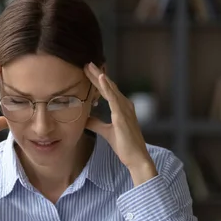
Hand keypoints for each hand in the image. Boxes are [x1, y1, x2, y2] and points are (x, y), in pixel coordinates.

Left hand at [84, 62, 156, 184]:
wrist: (135, 157)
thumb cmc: (124, 145)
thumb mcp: (106, 132)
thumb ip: (96, 123)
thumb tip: (85, 118)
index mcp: (121, 108)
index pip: (107, 91)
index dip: (96, 81)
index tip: (87, 71)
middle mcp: (124, 105)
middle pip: (108, 86)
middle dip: (96, 74)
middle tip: (86, 62)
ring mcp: (124, 109)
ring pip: (110, 89)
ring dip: (99, 76)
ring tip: (89, 65)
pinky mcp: (122, 115)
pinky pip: (113, 98)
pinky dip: (107, 87)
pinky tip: (100, 77)